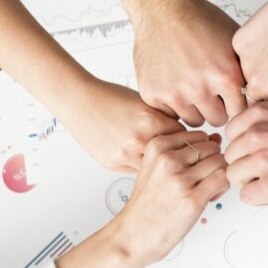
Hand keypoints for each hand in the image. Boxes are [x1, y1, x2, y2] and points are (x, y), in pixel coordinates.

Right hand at [58, 78, 184, 171]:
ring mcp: (124, 154)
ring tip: (157, 156)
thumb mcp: (144, 102)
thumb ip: (164, 118)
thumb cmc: (110, 97)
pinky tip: (137, 155)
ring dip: (157, 163)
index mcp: (150, 120)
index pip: (184, 137)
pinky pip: (136, 170)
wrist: (79, 101)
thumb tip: (183, 133)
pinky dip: (140, 164)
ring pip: (154, 167)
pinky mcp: (113, 163)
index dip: (186, 138)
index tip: (188, 140)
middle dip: (174, 154)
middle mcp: (138, 139)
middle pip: (171, 155)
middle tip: (176, 152)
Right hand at [99, 0, 245, 126]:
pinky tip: (175, 83)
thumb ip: (245, 72)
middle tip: (210, 91)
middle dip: (217, 108)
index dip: (236, 104)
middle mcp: (201, 88)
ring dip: (195, 108)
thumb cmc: (199, 20)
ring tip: (192, 85)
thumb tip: (262, 93)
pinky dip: (172, 103)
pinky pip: (170, 114)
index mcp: (226, 76)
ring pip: (193, 120)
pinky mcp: (153, 94)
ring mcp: (175, 93)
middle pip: (217, 120)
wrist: (163, 8)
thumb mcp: (234, 43)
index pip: (240, 112)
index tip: (231, 98)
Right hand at [115, 130, 229, 266]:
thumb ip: (184, 151)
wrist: (135, 234)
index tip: (196, 167)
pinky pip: (223, 179)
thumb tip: (216, 139)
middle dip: (214, 162)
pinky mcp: (192, 198)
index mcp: (157, 146)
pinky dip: (222, 187)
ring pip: (220, 162)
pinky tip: (210, 196)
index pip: (199, 135)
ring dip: (219, 175)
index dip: (204, 151)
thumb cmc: (148, 204)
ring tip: (207, 189)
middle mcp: (168, 159)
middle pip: (212, 148)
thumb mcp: (157, 167)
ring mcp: (180, 179)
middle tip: (204, 180)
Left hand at [224, 102, 267, 204]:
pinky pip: (247, 196)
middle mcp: (257, 133)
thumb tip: (246, 142)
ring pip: (235, 177)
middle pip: (231, 157)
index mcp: (260, 113)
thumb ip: (265, 126)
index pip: (231, 135)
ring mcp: (262, 160)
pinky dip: (261, 197)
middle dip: (247, 165)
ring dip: (253, 182)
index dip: (246, 147)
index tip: (261, 152)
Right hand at [232, 0, 267, 104]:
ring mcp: (244, 64)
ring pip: (242, 75)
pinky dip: (250, 51)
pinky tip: (266, 40)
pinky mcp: (237, 45)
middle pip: (250, 96)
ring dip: (254, 69)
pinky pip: (239, 56)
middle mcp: (257, 85)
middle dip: (261, 87)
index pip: (263, 112)